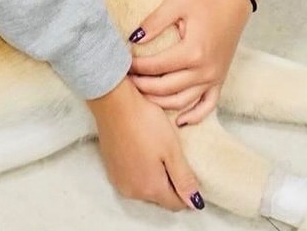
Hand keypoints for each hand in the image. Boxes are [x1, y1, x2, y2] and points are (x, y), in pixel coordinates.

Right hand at [87, 78, 203, 211]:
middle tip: (175, 156)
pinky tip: (143, 148)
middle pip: (160, 197)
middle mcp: (133, 191)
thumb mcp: (172, 149)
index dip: (187, 191)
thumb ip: (184, 179)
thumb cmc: (145, 122)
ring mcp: (119, 180)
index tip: (190, 171)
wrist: (114, 102)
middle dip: (170, 183)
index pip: (176, 203)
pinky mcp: (110, 168)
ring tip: (159, 150)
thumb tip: (196, 203)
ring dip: (154, 176)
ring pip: (145, 188)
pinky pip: (132, 177)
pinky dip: (140, 169)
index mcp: (151, 188)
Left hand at [128, 0, 252, 125]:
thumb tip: (133, 39)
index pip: (156, 66)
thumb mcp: (177, 3)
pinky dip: (193, 116)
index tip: (124, 63)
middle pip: (166, 88)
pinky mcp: (220, 80)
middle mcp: (204, 70)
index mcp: (193, 51)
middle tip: (127, 80)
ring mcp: (214, 78)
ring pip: (182, 101)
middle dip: (143, 86)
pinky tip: (178, 120)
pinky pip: (207, 106)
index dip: (137, 67)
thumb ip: (154, 21)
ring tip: (142, 94)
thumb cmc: (204, 0)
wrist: (234, 0)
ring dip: (160, 102)